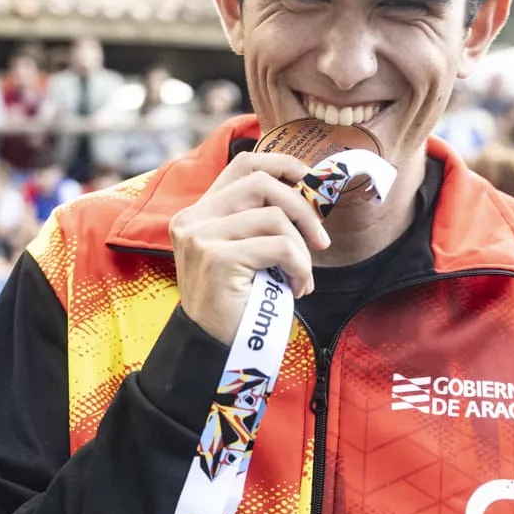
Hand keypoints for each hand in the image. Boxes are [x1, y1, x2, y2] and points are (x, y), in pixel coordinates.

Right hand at [169, 151, 331, 345]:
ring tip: (301, 277)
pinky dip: (300, 268)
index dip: (281, 164)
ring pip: (275, 217)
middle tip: (321, 241)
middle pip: (261, 183)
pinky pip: (281, 247)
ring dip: (302, 250)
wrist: (214, 349)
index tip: (310, 181)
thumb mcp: (244, 252)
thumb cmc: (237, 302)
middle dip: (302, 208)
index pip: (242, 164)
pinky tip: (297, 290)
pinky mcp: (217, 258)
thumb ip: (258, 220)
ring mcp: (201, 237)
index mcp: (197, 212)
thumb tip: (308, 189)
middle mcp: (193, 219)